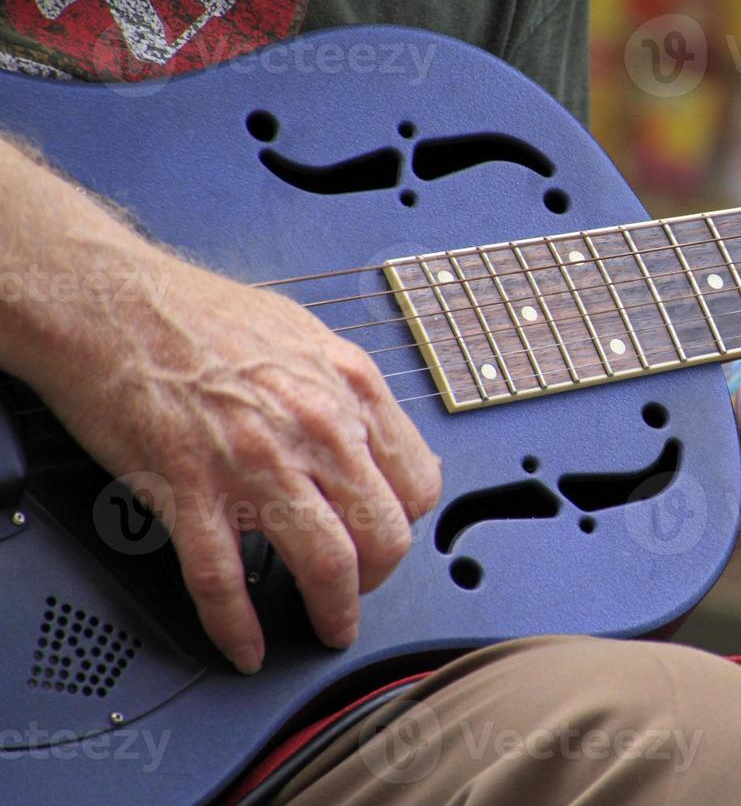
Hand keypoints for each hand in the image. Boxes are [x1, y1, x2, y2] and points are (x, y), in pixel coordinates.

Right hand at [31, 245, 441, 673]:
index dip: (406, 522)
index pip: (417, 484)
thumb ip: (351, 394)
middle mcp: (314, 428)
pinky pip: (223, 580)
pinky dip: (238, 627)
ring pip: (324, 564)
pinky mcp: (189, 490)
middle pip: (383, 534)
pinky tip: (246, 645)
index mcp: (351, 389)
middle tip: (363, 592)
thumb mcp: (309, 339)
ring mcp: (253, 463)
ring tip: (327, 628)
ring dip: (332, 612)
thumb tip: (381, 440)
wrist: (113, 305)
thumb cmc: (202, 318)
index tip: (389, 537)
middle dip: (380, 579)